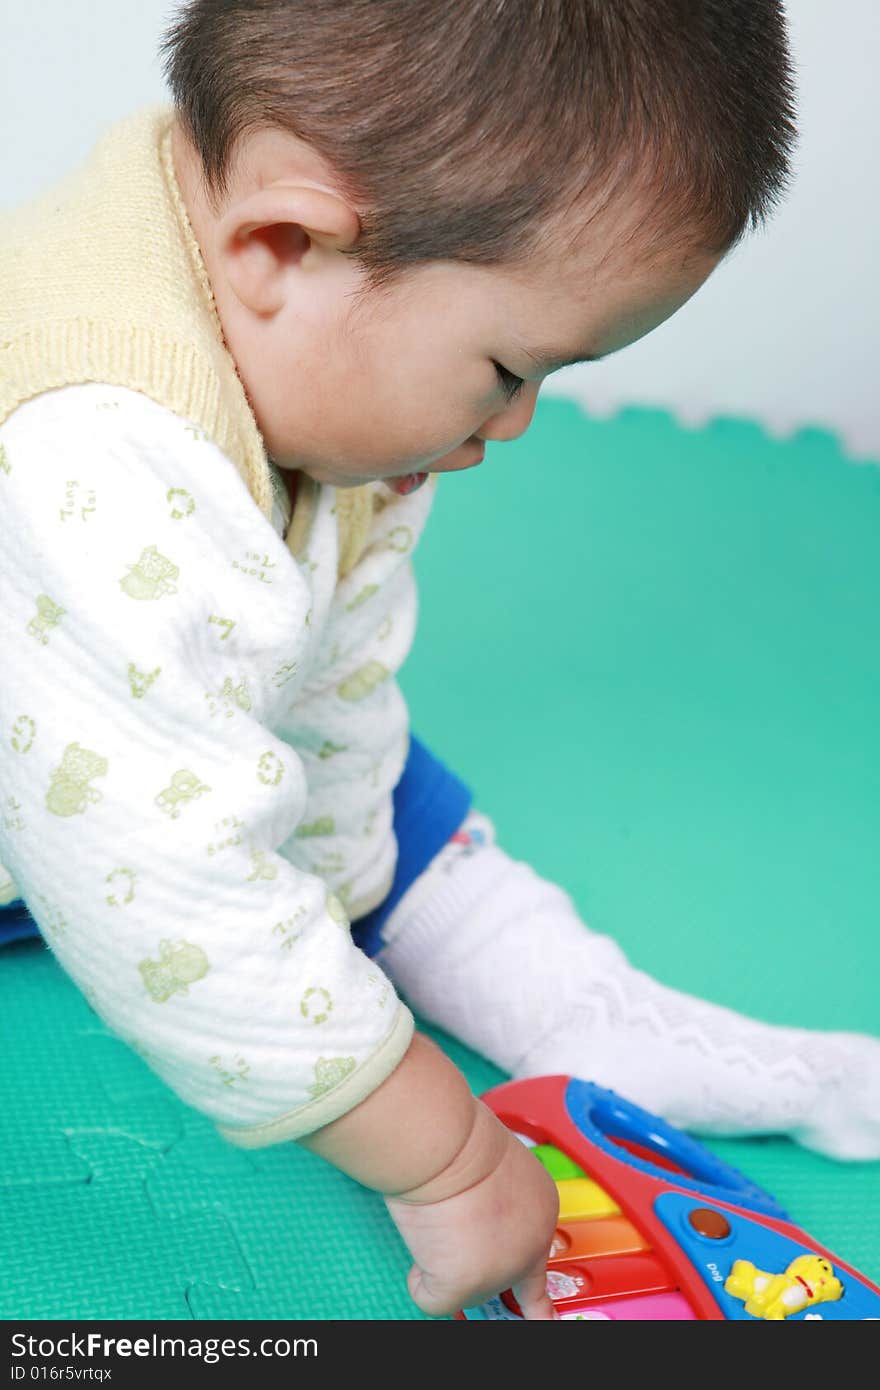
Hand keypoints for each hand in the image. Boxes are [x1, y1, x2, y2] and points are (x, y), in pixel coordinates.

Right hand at [385, 1102, 558, 1318]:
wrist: (445, 1142)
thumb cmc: (459, 1139)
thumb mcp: (494, 1167)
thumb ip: (496, 1201)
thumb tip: (469, 1218)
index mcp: (541, 1210)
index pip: (537, 1260)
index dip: (522, 1276)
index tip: (541, 1313)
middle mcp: (531, 1246)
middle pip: (495, 1274)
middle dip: (470, 1258)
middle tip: (454, 1224)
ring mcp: (501, 1271)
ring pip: (462, 1285)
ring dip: (441, 1258)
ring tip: (439, 1214)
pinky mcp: (465, 1286)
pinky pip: (431, 1297)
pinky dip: (419, 1278)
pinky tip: (425, 1240)